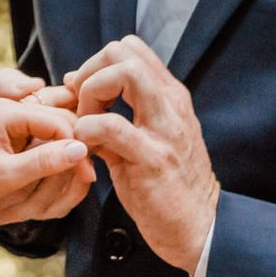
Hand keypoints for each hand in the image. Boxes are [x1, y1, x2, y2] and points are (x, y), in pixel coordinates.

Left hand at [0, 69, 90, 237]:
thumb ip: (44, 162)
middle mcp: (7, 108)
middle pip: (58, 119)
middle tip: (88, 178)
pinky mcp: (8, 132)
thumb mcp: (5, 175)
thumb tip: (81, 149)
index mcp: (5, 111)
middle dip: (74, 147)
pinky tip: (57, 173)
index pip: (58, 119)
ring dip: (64, 151)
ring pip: (51, 128)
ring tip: (75, 177)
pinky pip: (40, 136)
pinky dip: (51, 153)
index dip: (77, 147)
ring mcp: (7, 118)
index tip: (88, 175)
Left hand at [65, 35, 219, 274]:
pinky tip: (88, 151)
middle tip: (81, 107)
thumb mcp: (148, 138)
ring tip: (85, 126)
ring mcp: (165, 129)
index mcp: (169, 97)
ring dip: (90, 95)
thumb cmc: (165, 185)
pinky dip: (87, 131)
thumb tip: (77, 85)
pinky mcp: (153, 159)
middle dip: (90, 72)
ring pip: (125, 74)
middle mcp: (171, 105)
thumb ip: (119, 112)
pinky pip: (111, 126)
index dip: (97, 64)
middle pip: (124, 52)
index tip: (84, 94)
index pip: (130, 48)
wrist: (198, 227)